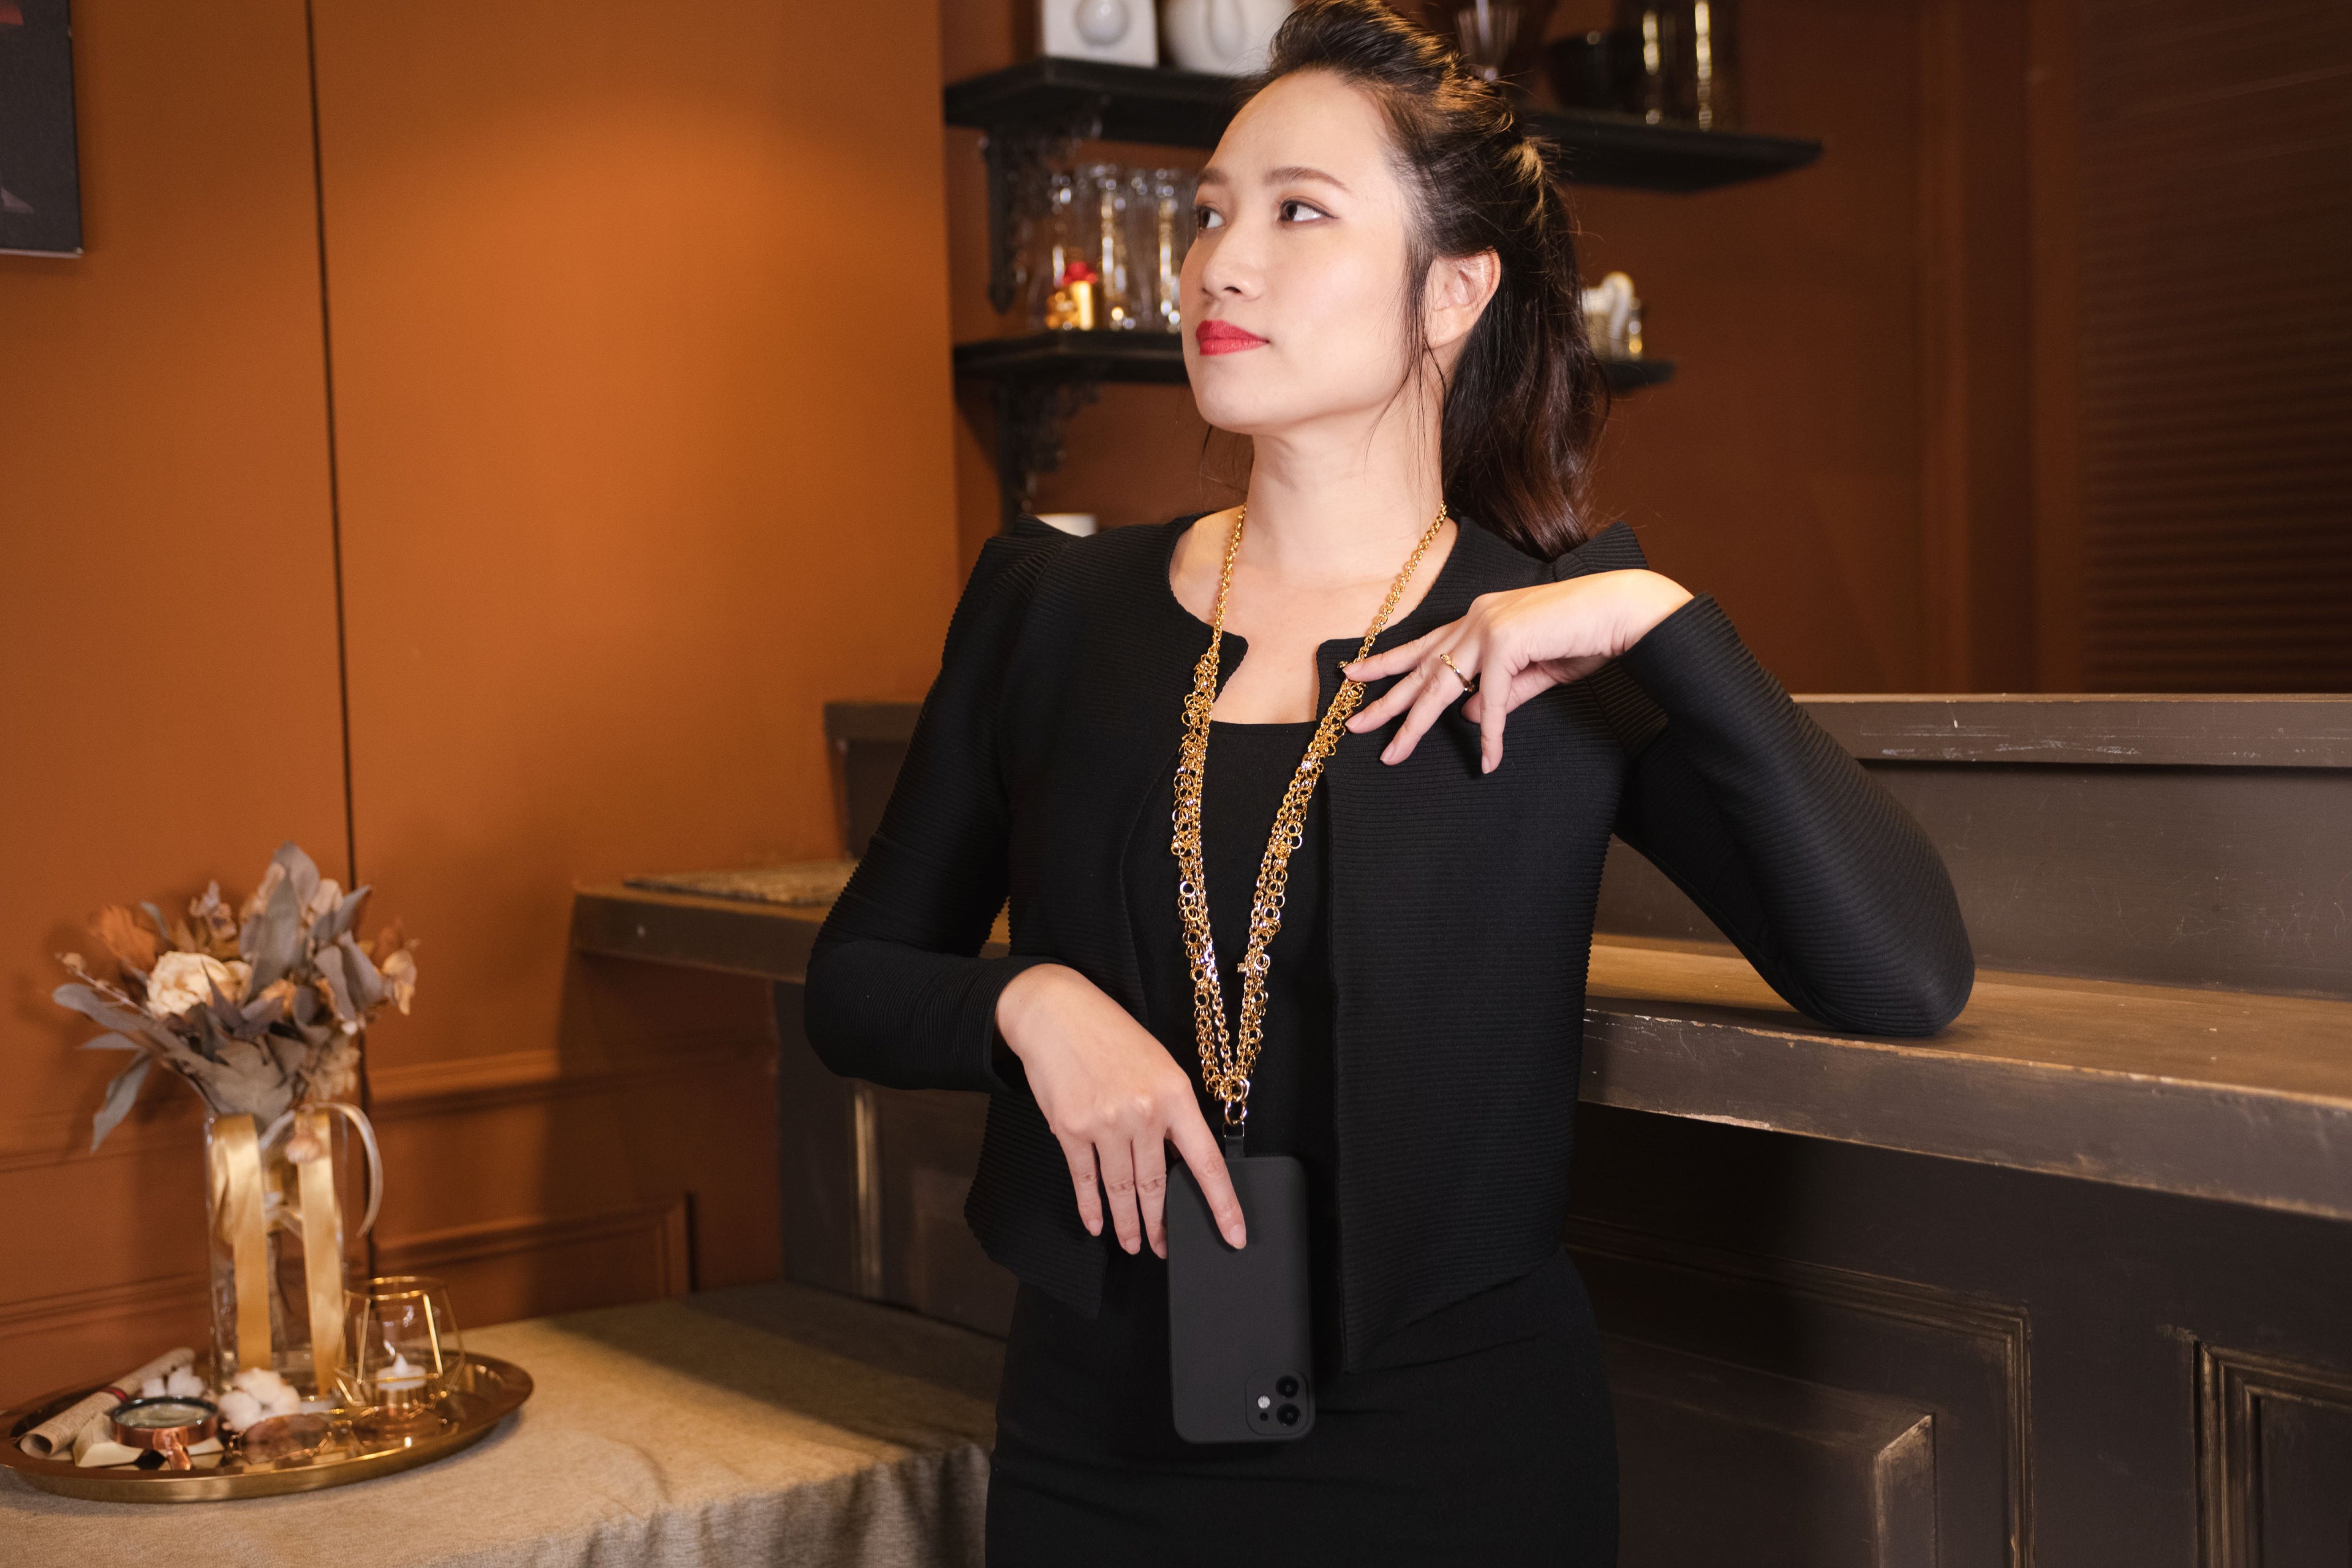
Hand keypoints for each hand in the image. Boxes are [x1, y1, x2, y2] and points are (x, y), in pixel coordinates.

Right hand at [994, 963, 1247, 1257]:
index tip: (1234, 1237)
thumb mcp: (1158, 1065)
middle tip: (1162, 1248)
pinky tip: (1096, 1223)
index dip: (1223, 1205)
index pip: (1207, 1162)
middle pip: (1156, 1184)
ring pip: (1120, 1187)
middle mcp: (1143, 1112)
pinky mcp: (1070, 1128)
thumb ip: (1170, 1112)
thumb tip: (1175, 1161)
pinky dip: (1091, 1205)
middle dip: (1160, 1224)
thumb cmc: (1112, 1036)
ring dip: (1127, 1223)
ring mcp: (1105, 1122)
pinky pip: (1085, 1178)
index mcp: (1175, 1094)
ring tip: (1132, 1244)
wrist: (1058, 1012)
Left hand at [1341, 568, 1691, 772]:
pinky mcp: (1507, 641)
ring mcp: (1489, 626)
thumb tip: (1468, 715)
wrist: (1622, 612)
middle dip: (1387, 699)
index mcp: (1479, 617)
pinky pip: (1492, 700)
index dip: (1389, 663)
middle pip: (1421, 668)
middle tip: (1353, 725)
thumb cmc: (1584, 636)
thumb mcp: (1535, 671)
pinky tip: (1488, 760)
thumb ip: (1500, 693)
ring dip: (1417, 723)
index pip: (1424, 645)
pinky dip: (1492, 734)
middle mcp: (1476, 617)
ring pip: (1443, 685)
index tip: (1356, 675)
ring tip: (1393, 752)